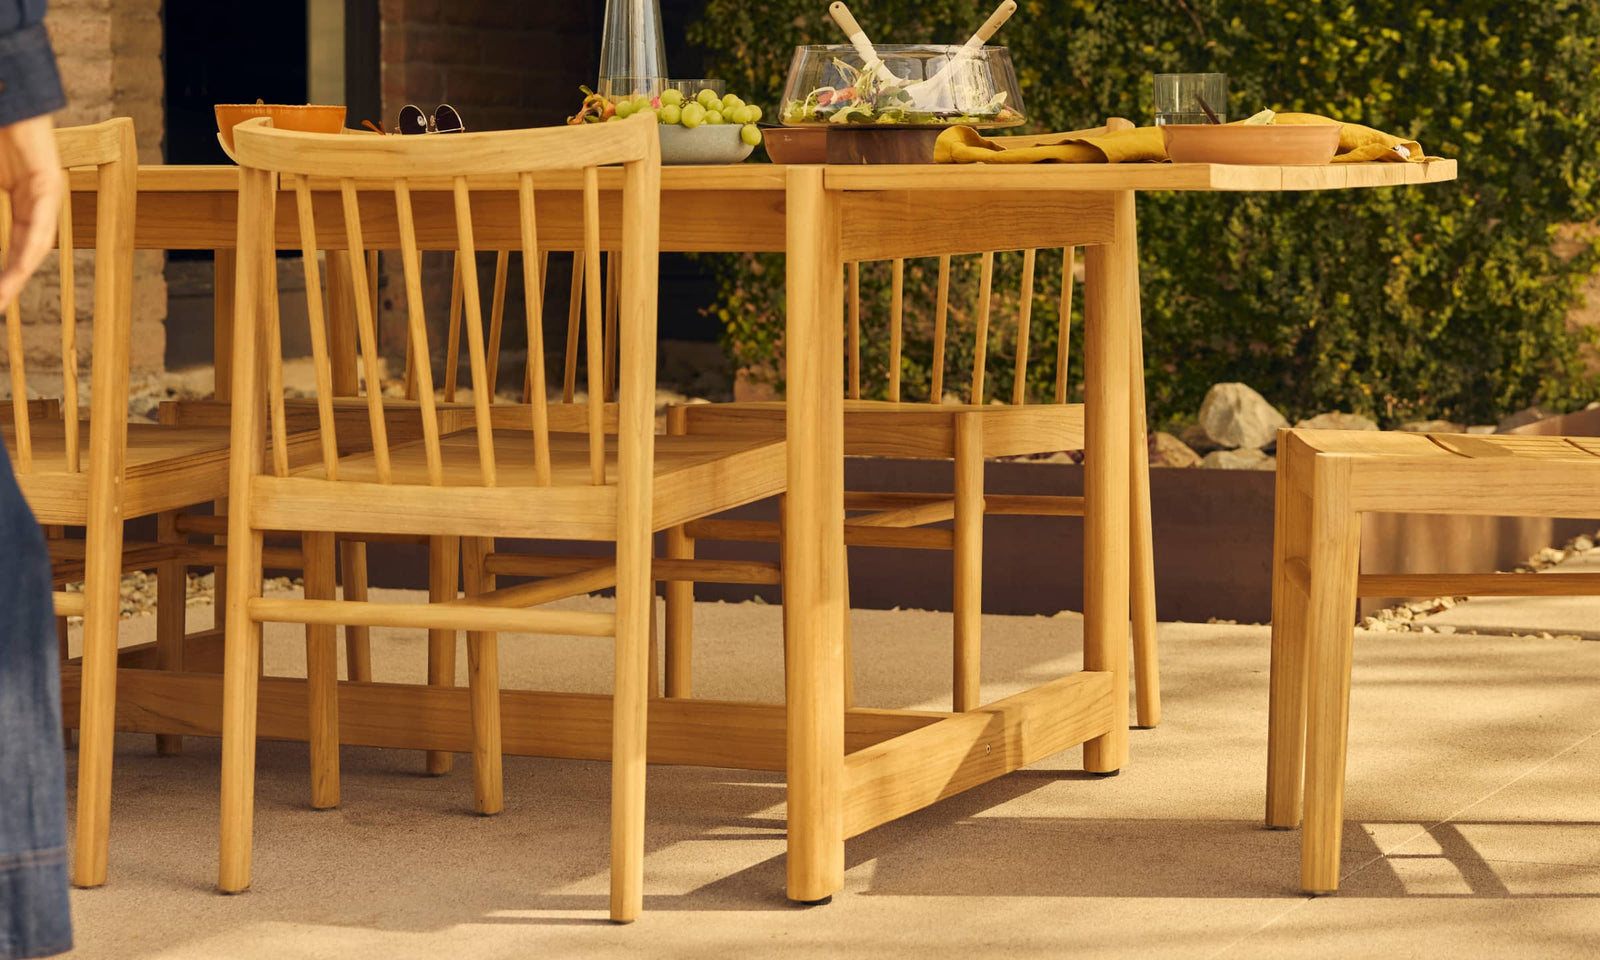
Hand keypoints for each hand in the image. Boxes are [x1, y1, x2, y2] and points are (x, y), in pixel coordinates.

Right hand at [0, 113, 61, 305]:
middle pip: (25, 250)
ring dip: (20, 272)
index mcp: (14, 198)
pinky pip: (42, 222)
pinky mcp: (50, 181)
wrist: (1, 99)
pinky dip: (30, 247)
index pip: (10, 246)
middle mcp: (33, 199)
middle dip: (9, 281)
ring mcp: (45, 192)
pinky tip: (22, 268)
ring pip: (36, 242)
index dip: (1, 272)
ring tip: (4, 296)